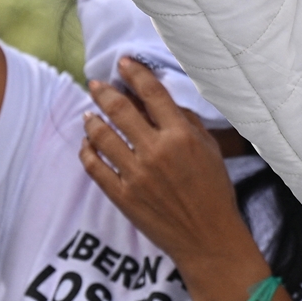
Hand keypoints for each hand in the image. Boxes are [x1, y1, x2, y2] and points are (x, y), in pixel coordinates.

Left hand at [79, 59, 250, 274]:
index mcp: (181, 136)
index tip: (123, 62)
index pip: (152, 94)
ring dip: (92, 119)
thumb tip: (161, 101)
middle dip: (104, 92)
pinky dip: (87, 150)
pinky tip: (88, 144)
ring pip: (101, 136)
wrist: (208, 238)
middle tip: (96, 84)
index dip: (135, 74)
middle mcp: (156, 151)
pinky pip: (94, 166)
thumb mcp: (211, 150)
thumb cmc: (214, 191)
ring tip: (89, 113)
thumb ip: (187, 122)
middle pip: (120, 110)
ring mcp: (135, 174)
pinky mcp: (121, 196)